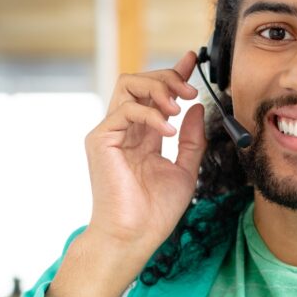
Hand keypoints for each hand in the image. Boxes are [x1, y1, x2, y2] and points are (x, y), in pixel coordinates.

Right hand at [81, 51, 205, 257]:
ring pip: (129, 85)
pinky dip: (151, 115)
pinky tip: (168, 132)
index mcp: (142, 136)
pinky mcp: (101, 139)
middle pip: (139, 81)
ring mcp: (110, 132)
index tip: (193, 60)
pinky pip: (125, 109)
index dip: (173, 73)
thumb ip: (192, 139)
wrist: (134, 237)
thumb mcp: (186, 170)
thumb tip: (196, 108)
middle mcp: (124, 130)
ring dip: (158, 89)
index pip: (155, 94)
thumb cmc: (155, 212)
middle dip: (168, 78)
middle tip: (190, 91)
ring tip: (178, 107)